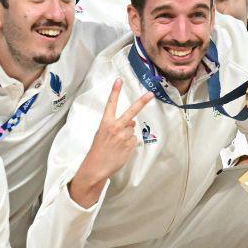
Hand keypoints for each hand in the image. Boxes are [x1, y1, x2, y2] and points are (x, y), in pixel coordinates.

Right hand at [69, 80, 153, 207]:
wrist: (96, 167)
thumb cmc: (98, 150)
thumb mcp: (102, 134)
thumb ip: (115, 125)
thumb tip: (131, 122)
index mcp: (105, 123)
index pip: (111, 104)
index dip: (115, 92)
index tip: (119, 80)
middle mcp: (116, 127)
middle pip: (132, 111)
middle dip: (142, 102)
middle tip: (151, 93)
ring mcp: (124, 136)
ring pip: (132, 129)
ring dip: (127, 134)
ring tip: (117, 143)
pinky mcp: (130, 144)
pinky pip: (133, 139)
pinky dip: (129, 142)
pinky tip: (121, 149)